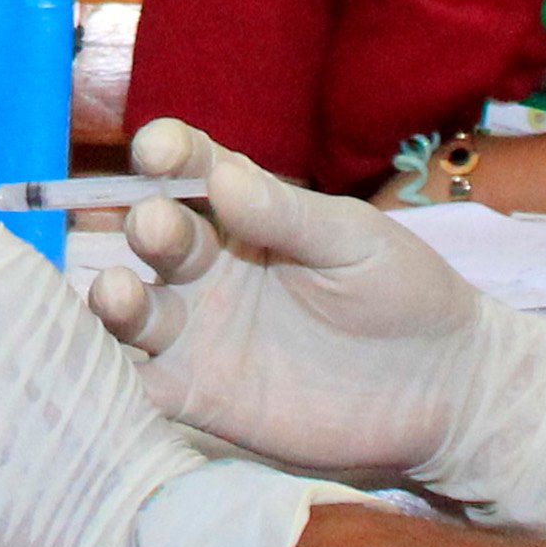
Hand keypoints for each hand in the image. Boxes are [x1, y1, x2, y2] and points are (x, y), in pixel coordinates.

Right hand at [95, 121, 495, 483]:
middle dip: (147, 224)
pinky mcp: (197, 394)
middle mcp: (210, 266)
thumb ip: (287, 214)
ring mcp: (199, 331)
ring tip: (118, 296)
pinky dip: (111, 373)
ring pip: (133, 307)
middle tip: (158, 227)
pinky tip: (104, 366)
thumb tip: (221, 177)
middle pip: (154, 234)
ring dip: (114, 297)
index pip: (190, 169)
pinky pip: (139, 382)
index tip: (160, 152)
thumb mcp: (354, 240)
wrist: (442, 389)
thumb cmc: (404, 294)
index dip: (167, 154)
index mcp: (247, 211)